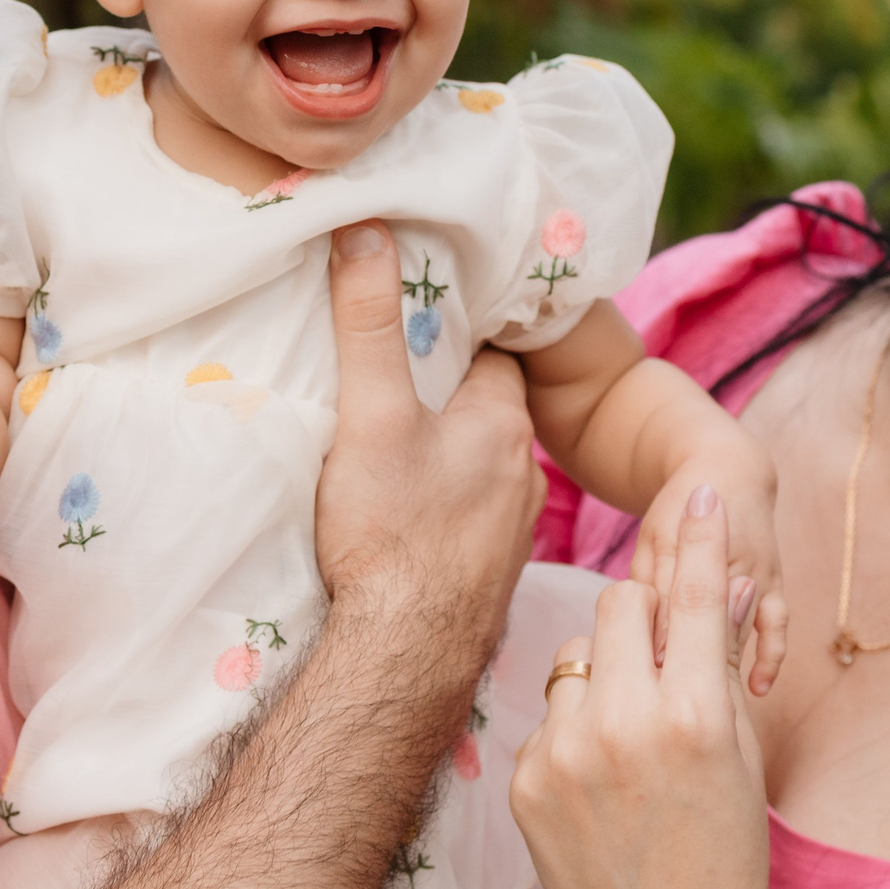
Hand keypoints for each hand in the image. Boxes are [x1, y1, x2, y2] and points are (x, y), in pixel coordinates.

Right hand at [315, 222, 543, 651]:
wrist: (404, 661)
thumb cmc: (392, 534)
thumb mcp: (371, 414)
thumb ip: (369, 322)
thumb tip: (366, 228)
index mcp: (505, 422)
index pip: (495, 350)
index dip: (459, 329)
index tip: (423, 315)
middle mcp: (523, 474)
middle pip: (488, 409)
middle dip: (450, 393)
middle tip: (398, 380)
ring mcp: (511, 532)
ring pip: (482, 467)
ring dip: (450, 454)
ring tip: (400, 447)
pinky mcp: (488, 578)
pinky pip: (472, 520)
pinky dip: (447, 508)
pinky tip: (411, 519)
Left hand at [510, 493, 801, 888]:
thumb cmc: (725, 855)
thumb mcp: (739, 752)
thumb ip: (722, 664)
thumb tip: (729, 583)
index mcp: (694, 713)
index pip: (693, 595)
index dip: (701, 537)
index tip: (699, 491)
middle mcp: (623, 723)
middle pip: (618, 604)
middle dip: (642, 611)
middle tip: (662, 645)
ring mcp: (564, 751)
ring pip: (576, 656)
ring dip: (604, 674)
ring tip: (631, 739)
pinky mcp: (523, 780)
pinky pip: (549, 716)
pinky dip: (575, 731)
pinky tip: (600, 785)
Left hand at [637, 463, 788, 694]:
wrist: (727, 471)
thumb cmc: (676, 512)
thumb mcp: (653, 542)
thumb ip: (649, 585)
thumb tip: (648, 646)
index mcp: (679, 544)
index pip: (662, 601)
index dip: (652, 640)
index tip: (645, 679)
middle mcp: (722, 556)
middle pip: (698, 617)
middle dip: (679, 656)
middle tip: (665, 698)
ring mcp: (753, 568)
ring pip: (733, 623)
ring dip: (720, 658)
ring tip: (702, 699)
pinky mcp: (775, 582)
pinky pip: (776, 624)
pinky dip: (770, 656)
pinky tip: (759, 689)